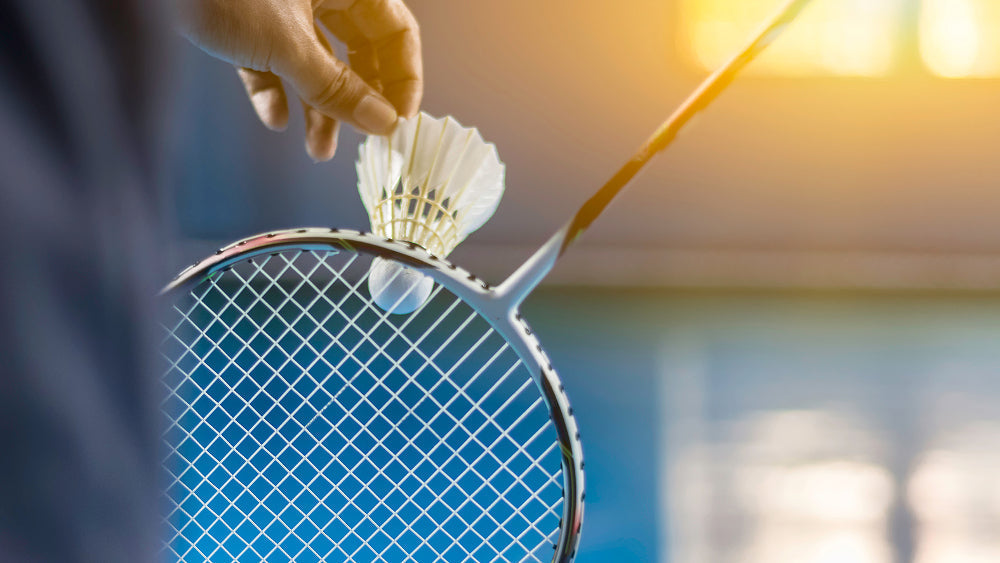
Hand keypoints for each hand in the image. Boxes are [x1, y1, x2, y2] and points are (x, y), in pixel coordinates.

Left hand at [178, 0, 421, 160]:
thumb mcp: (286, 43)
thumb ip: (336, 87)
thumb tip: (384, 124)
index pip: (396, 31)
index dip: (403, 78)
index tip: (397, 123)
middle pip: (358, 50)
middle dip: (358, 100)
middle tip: (362, 138)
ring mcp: (282, 8)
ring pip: (315, 62)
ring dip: (318, 108)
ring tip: (316, 152)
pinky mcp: (246, 24)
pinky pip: (272, 62)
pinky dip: (275, 91)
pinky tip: (273, 119)